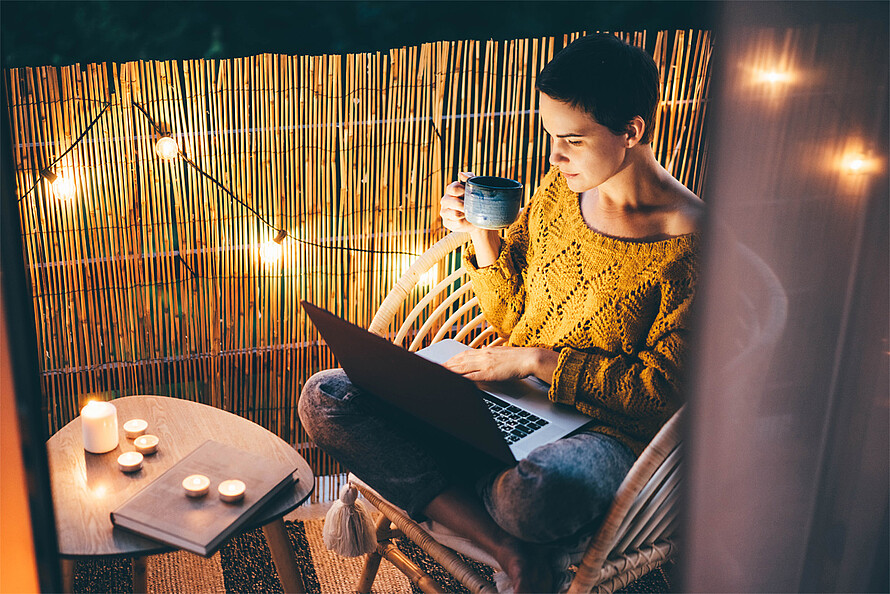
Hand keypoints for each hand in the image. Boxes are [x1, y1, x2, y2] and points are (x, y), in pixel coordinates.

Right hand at [440, 171, 501, 265]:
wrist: (479, 218)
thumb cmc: (477, 201)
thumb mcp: (475, 188)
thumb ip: (469, 178)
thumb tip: (460, 174)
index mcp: (451, 189)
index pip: (453, 188)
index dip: (463, 191)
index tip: (472, 194)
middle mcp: (445, 200)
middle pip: (453, 201)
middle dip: (464, 205)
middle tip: (472, 206)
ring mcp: (444, 211)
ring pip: (455, 214)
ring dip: (465, 214)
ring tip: (469, 213)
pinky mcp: (446, 222)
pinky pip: (456, 223)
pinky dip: (464, 223)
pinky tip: (466, 220)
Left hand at [443, 345, 557, 382]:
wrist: (529, 358)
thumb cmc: (518, 358)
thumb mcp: (501, 354)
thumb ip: (490, 355)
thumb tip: (483, 354)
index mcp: (485, 351)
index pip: (464, 354)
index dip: (452, 358)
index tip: (444, 362)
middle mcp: (482, 355)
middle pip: (459, 360)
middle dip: (446, 364)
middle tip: (434, 368)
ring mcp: (485, 364)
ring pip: (462, 367)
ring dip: (449, 370)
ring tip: (439, 374)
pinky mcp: (489, 373)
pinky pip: (471, 376)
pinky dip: (461, 378)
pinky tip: (454, 380)